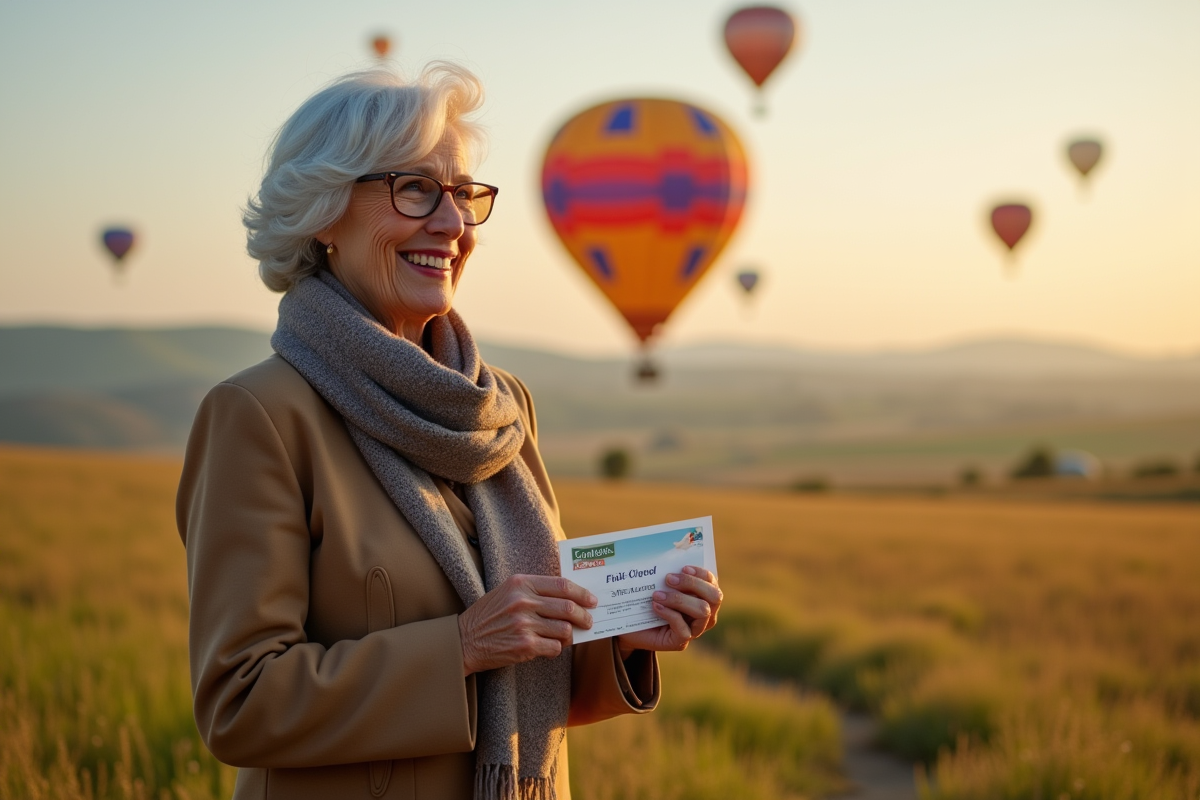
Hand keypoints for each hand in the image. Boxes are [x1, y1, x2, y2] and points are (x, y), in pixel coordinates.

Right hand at [459, 575, 596, 675]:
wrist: (464, 641)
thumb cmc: (488, 616)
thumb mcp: (508, 592)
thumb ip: (535, 590)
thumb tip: (570, 596)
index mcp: (521, 583)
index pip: (562, 585)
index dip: (582, 594)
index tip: (591, 600)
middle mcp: (523, 601)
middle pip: (569, 608)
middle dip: (584, 617)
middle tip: (588, 621)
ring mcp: (524, 624)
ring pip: (564, 629)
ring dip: (569, 635)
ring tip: (565, 636)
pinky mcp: (525, 646)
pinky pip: (554, 647)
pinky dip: (556, 648)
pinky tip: (548, 647)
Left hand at [616, 566, 721, 659]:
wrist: (630, 627)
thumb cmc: (645, 602)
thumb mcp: (658, 585)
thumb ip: (668, 576)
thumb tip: (668, 561)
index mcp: (702, 597)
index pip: (712, 583)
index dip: (702, 574)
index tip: (683, 567)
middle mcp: (704, 614)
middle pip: (715, 597)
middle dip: (693, 584)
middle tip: (669, 578)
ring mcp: (694, 630)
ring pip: (703, 612)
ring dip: (680, 599)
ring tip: (658, 594)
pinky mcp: (680, 642)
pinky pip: (684, 630)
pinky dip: (669, 614)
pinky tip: (655, 606)